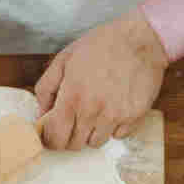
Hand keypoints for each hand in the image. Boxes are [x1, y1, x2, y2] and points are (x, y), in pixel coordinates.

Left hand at [35, 8, 168, 149]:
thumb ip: (46, 88)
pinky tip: (113, 109)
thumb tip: (42, 114)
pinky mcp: (134, 116)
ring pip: (96, 143)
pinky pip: (118, 135)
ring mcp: (115, 115)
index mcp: (72, 97)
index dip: (50, 140)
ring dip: (91, 133)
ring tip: (94, 113)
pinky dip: (113, 128)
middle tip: (72, 122)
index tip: (51, 134)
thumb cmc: (101, 45)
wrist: (141, 37)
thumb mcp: (64, 59)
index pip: (55, 138)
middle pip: (74, 145)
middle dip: (69, 136)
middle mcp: (93, 110)